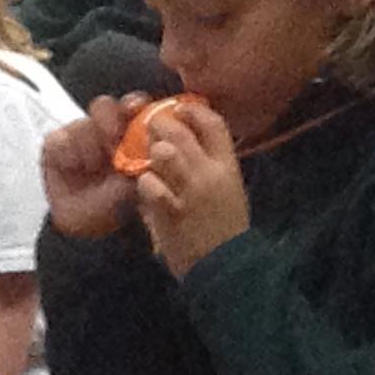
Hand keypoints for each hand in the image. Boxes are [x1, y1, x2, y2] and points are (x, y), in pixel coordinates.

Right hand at [40, 95, 145, 237]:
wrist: (85, 226)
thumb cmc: (114, 203)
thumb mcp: (135, 186)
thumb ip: (143, 166)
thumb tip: (152, 152)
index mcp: (130, 133)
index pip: (134, 107)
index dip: (134, 103)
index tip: (135, 109)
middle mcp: (104, 129)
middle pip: (104, 106)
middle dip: (108, 118)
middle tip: (112, 137)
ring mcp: (79, 135)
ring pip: (82, 123)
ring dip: (88, 145)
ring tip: (92, 167)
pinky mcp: (55, 145)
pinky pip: (58, 139)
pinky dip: (67, 154)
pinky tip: (74, 168)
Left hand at [131, 99, 250, 277]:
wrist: (225, 265)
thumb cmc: (227, 228)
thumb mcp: (230, 190)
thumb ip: (212, 165)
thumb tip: (189, 142)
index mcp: (228, 167)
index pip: (213, 123)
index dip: (192, 110)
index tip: (179, 109)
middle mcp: (210, 174)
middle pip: (180, 132)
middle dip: (160, 126)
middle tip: (150, 129)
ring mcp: (189, 192)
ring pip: (163, 153)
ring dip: (150, 153)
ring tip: (147, 160)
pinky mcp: (170, 211)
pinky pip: (149, 184)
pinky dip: (144, 184)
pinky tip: (146, 190)